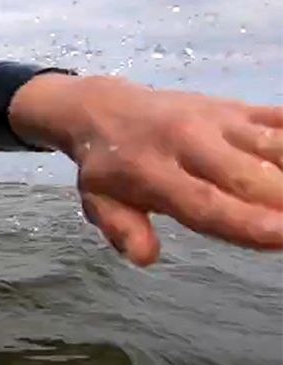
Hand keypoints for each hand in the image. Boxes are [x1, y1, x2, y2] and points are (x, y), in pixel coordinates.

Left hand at [10, 73, 282, 265]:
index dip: (246, 223)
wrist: (104, 108)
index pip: (204, 202)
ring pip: (272, 145)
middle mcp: (187, 141)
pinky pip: (277, 119)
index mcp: (151, 171)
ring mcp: (216, 120)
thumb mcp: (100, 203)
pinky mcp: (235, 107)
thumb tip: (144, 257)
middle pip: (248, 176)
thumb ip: (122, 229)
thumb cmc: (109, 168)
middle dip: (282, 203)